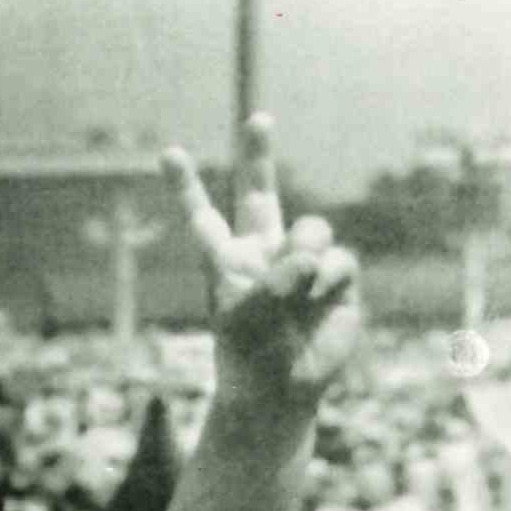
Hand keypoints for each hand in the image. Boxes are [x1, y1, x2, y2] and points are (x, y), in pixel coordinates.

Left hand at [163, 114, 360, 415]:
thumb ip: (276, 282)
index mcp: (226, 262)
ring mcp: (301, 263)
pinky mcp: (337, 277)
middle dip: (258, 156)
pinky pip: (341, 260)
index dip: (186, 186)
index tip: (169, 153)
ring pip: (313, 230)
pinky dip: (331, 282)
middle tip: (257, 119)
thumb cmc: (251, 357)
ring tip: (298, 291)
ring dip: (307, 256)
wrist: (282, 391)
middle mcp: (262, 253)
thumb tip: (312, 257)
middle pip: (260, 194)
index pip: (203, 217)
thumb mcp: (250, 321)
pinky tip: (320, 302)